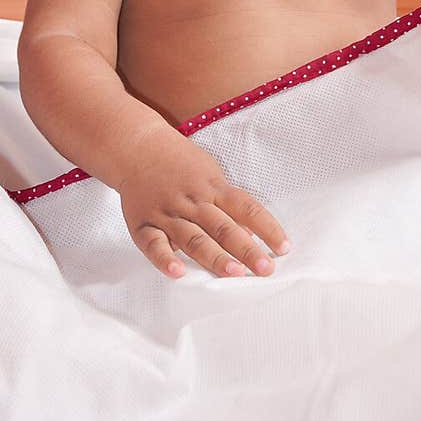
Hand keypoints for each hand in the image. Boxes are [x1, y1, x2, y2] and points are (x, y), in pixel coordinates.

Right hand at [118, 127, 289, 279]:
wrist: (137, 147)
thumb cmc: (180, 163)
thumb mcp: (210, 174)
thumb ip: (229, 205)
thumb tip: (252, 235)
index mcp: (213, 187)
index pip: (246, 207)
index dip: (267, 228)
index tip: (283, 248)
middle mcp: (193, 201)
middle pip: (224, 227)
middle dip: (247, 249)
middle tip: (266, 269)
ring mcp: (167, 212)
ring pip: (194, 238)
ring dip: (215, 256)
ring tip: (235, 273)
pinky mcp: (143, 224)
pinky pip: (154, 243)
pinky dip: (165, 258)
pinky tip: (178, 273)